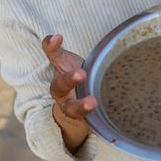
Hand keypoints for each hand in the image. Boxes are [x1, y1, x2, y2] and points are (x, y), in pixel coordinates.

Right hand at [42, 34, 96, 152]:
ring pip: (74, 111)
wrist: (79, 104)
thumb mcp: (63, 63)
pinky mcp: (88, 122)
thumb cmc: (73, 77)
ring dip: (82, 106)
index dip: (52, 50)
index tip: (57, 38)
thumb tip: (54, 36)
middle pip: (60, 88)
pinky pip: (92, 123)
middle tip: (81, 73)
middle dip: (69, 81)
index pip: (53, 62)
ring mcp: (75, 110)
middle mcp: (63, 97)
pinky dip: (98, 122)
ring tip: (93, 102)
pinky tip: (108, 115)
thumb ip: (55, 50)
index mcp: (58, 80)